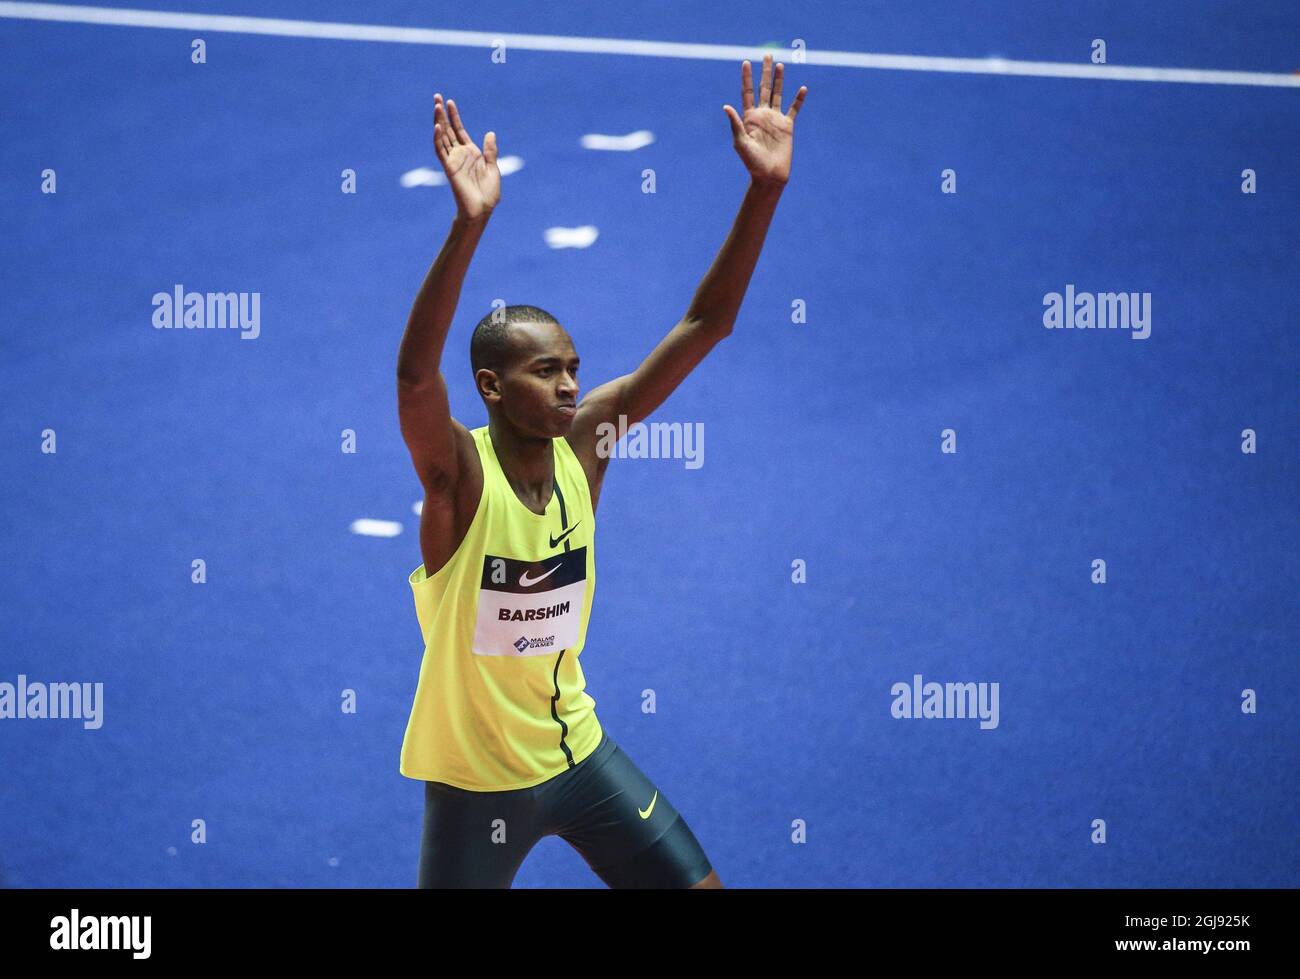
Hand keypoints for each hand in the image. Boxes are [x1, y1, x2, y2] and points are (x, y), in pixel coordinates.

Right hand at [433, 93, 499, 219]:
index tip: (449, 102)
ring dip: (439, 121)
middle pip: (448, 129)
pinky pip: (441, 151)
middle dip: (442, 113)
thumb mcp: (493, 168)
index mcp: (471, 153)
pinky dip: (438, 139)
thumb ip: (490, 151)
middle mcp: (460, 154)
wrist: (482, 209)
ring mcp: (453, 160)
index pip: (459, 130)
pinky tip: (438, 127)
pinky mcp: (449, 168)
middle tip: (436, 96)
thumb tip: (490, 133)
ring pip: (442, 137)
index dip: (454, 116)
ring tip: (436, 106)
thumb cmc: (488, 193)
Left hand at [722, 54, 806, 185]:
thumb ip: (735, 124)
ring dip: (780, 80)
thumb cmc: (752, 162)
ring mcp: (775, 119)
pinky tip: (802, 88)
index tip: (746, 62)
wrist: (769, 175)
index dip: (747, 77)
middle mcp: (763, 115)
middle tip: (766, 54)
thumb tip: (726, 106)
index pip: (747, 92)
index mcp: (749, 117)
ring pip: (778, 94)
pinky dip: (799, 99)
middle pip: (764, 88)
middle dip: (765, 72)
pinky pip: (794, 109)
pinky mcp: (788, 126)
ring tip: (780, 65)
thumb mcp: (740, 143)